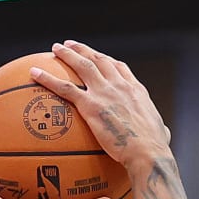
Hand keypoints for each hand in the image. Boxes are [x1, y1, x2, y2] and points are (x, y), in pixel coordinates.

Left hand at [31, 41, 170, 168]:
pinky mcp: (91, 105)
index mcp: (135, 91)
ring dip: (67, 54)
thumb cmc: (155, 149)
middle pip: (99, 59)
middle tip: (70, 45)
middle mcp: (120, 85)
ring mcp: (105, 92)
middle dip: (84, 50)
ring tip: (55, 49)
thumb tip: (164, 136)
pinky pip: (64, 88)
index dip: (107, 60)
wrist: (148, 153)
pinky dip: (47, 78)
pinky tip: (34, 73)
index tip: (98, 56)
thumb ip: (159, 130)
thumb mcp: (161, 134)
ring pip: (82, 65)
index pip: (119, 68)